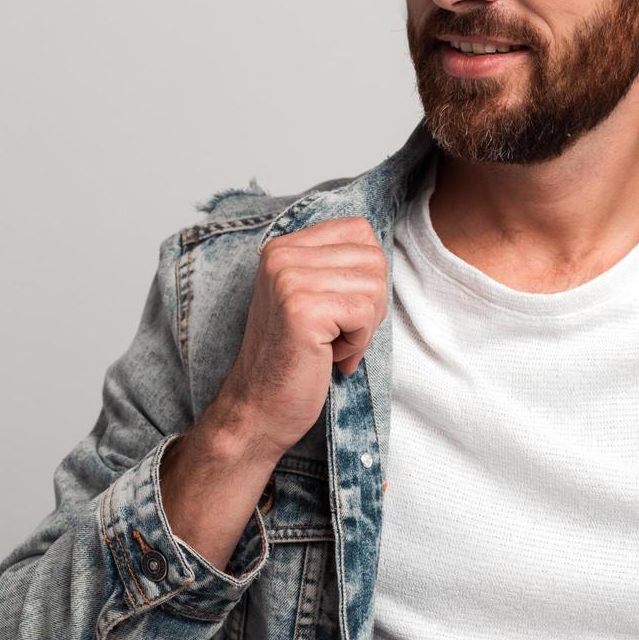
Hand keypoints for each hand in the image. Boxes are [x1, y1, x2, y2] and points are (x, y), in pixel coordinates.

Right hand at [211, 216, 388, 464]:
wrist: (257, 409)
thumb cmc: (292, 358)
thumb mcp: (309, 297)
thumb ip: (336, 267)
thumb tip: (381, 251)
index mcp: (283, 246)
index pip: (360, 230)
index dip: (366, 274)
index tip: (340, 308)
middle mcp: (281, 255)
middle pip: (374, 258)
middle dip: (370, 304)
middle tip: (338, 334)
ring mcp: (289, 279)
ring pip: (374, 286)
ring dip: (363, 327)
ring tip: (329, 345)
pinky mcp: (302, 310)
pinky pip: (365, 314)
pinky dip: (357, 344)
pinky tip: (328, 356)